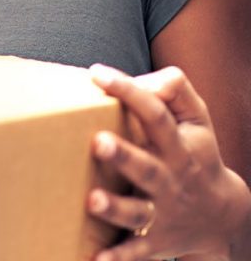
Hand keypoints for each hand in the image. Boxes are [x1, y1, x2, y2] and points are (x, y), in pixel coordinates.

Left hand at [87, 64, 250, 260]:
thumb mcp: (198, 121)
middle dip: (124, 156)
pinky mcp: (153, 240)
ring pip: (138, 211)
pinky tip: (94, 260)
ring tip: (92, 200)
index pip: (156, 114)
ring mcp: (161, 212)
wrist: (224, 215)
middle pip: (147, 167)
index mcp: (178, 147)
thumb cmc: (195, 154)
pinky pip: (135, 252)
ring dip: (116, 207)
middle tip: (98, 142)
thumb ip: (175, 91)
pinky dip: (117, 258)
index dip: (130, 91)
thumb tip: (140, 78)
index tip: (97, 74)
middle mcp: (170, 179)